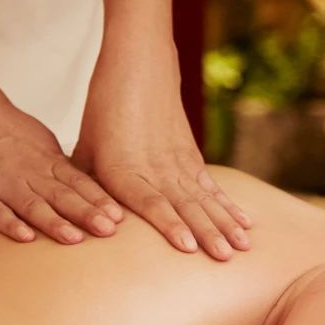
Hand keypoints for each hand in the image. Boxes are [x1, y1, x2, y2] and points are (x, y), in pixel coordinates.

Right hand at [0, 100, 123, 243]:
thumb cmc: (2, 127)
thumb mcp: (41, 142)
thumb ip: (61, 167)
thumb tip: (88, 188)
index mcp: (47, 162)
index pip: (79, 183)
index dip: (99, 200)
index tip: (120, 216)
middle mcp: (28, 174)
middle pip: (62, 196)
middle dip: (87, 214)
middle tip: (109, 230)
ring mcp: (1, 184)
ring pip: (32, 206)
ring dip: (54, 223)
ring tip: (75, 239)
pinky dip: (9, 224)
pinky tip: (25, 238)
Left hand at [73, 40, 251, 259]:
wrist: (139, 67)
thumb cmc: (104, 109)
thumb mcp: (85, 147)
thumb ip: (86, 185)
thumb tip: (80, 219)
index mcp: (124, 169)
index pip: (151, 202)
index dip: (170, 225)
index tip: (189, 247)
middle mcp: (155, 168)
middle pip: (186, 205)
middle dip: (208, 233)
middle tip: (226, 258)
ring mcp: (178, 162)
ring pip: (205, 198)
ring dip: (225, 224)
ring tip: (242, 247)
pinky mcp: (192, 156)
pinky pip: (212, 186)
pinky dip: (228, 205)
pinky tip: (244, 222)